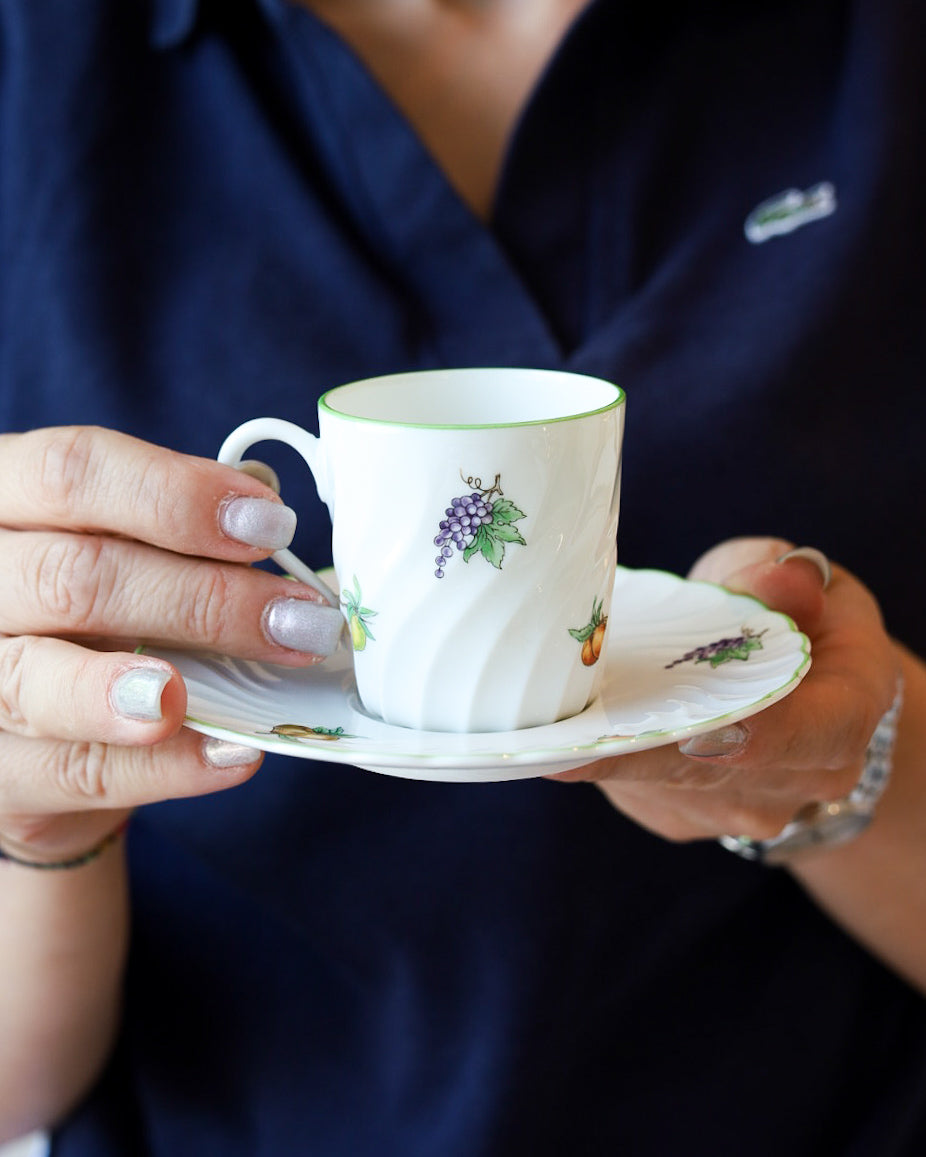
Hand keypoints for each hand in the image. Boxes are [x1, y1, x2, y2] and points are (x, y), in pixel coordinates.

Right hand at [0, 426, 343, 863]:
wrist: (30, 730)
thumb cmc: (85, 616)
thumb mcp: (118, 545)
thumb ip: (177, 522)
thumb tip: (263, 499)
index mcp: (3, 499)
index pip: (71, 473)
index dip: (175, 495)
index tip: (270, 525)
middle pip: (73, 577)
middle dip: (203, 599)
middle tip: (298, 621)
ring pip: (42, 681)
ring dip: (151, 689)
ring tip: (229, 698)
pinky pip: (78, 771)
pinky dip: (164, 767)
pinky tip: (231, 753)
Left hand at [555, 538, 900, 847]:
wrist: (803, 691)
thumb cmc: (797, 622)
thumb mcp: (803, 584)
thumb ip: (782, 581)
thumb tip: (776, 581)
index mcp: (847, 711)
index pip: (809, 732)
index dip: (747, 734)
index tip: (690, 731)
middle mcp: (804, 780)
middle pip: (709, 768)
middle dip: (636, 747)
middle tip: (568, 732)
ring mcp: (742, 811)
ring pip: (660, 781)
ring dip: (609, 746)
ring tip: (564, 706)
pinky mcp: (684, 818)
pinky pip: (633, 789)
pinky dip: (603, 754)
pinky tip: (580, 720)